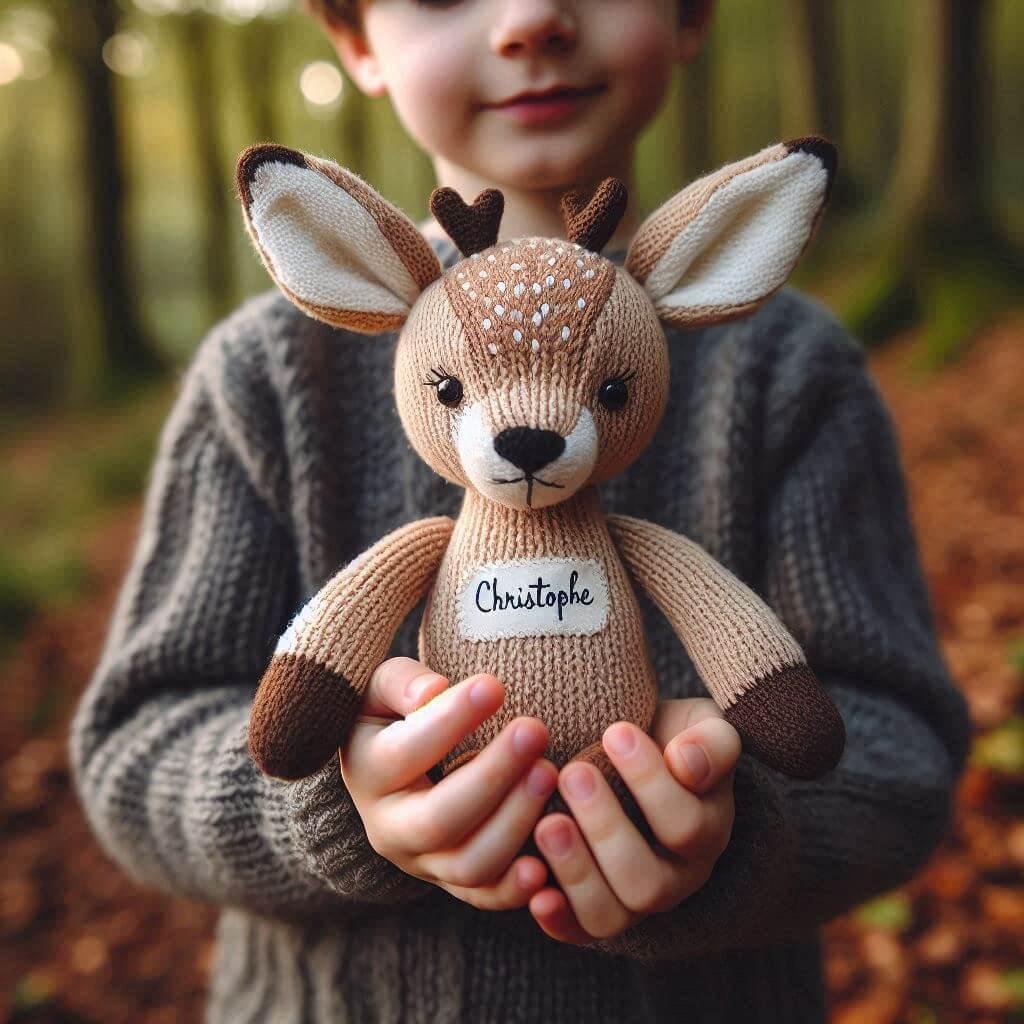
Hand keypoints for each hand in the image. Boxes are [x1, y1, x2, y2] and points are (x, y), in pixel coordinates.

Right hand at [340, 657, 557, 909]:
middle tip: (535, 729)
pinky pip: (486, 898)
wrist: (391, 772)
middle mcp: (389, 828)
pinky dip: (517, 888)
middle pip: (438, 820)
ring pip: (469, 864)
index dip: (450, 720)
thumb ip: (403, 682)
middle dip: (492, 776)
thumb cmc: (396, 715)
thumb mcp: (383, 689)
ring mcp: (422, 862)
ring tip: (550, 771)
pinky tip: (548, 861)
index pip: (405, 752)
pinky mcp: (454, 883)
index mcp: (368, 772)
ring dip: (515, 821)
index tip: (494, 685)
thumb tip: (433, 692)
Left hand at [529, 698, 739, 942]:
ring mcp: (634, 901)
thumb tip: (686, 762)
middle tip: (572, 773)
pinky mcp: (595, 911)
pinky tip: (534, 890)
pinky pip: (579, 931)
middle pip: (647, 882)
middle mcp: (676, 878)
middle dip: (606, 828)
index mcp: (706, 832)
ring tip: (546, 822)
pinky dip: (558, 917)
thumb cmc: (668, 738)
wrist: (634, 757)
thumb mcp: (702, 727)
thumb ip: (710, 742)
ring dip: (576, 871)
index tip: (615, 731)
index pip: (685, 825)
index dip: (650, 782)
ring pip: (611, 914)